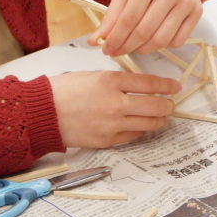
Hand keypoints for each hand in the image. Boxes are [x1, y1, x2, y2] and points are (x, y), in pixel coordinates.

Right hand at [50, 71, 180, 147]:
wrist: (42, 114)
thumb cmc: (61, 91)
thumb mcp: (90, 75)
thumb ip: (114, 81)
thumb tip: (136, 87)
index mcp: (111, 80)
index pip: (149, 83)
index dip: (166, 85)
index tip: (175, 87)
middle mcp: (115, 102)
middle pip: (155, 106)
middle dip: (167, 105)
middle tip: (170, 104)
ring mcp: (112, 124)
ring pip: (149, 124)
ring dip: (159, 120)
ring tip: (161, 118)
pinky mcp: (107, 140)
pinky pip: (133, 136)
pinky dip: (141, 130)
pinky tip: (141, 126)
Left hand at [91, 0, 201, 55]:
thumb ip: (112, 12)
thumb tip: (97, 39)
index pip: (130, 17)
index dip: (116, 37)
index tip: (106, 48)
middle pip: (145, 30)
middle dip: (126, 46)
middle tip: (115, 51)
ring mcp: (188, 1)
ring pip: (162, 39)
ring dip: (143, 49)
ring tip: (131, 46)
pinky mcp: (197, 11)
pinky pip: (178, 40)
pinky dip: (162, 46)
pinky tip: (152, 39)